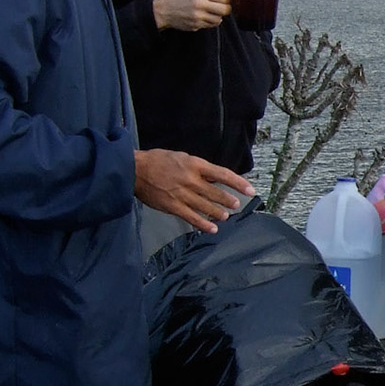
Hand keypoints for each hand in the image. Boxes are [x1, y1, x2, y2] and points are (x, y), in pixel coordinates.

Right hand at [134, 150, 254, 233]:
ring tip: (225, 216)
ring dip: (218, 213)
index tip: (250, 190)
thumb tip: (214, 177)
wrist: (134, 170)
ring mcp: (182, 194)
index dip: (238, 183)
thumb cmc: (158, 161)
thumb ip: (198, 168)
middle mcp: (190, 179)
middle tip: (236, 205)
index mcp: (194, 164)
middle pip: (215, 192)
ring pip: (206, 206)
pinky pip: (191, 217)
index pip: (222, 174)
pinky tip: (212, 228)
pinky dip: (203, 224)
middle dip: (228, 200)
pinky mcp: (172, 206)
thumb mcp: (181, 157)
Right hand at [152, 0, 230, 31]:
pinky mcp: (197, 25)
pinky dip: (210, 22)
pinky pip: (211, 25)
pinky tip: (205, 17)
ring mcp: (198, 15)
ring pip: (219, 19)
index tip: (226, 0)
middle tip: (221, 8)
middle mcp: (200, 3)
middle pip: (225, 10)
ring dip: (217, 17)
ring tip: (211, 13)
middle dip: (225, 9)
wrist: (166, 10)